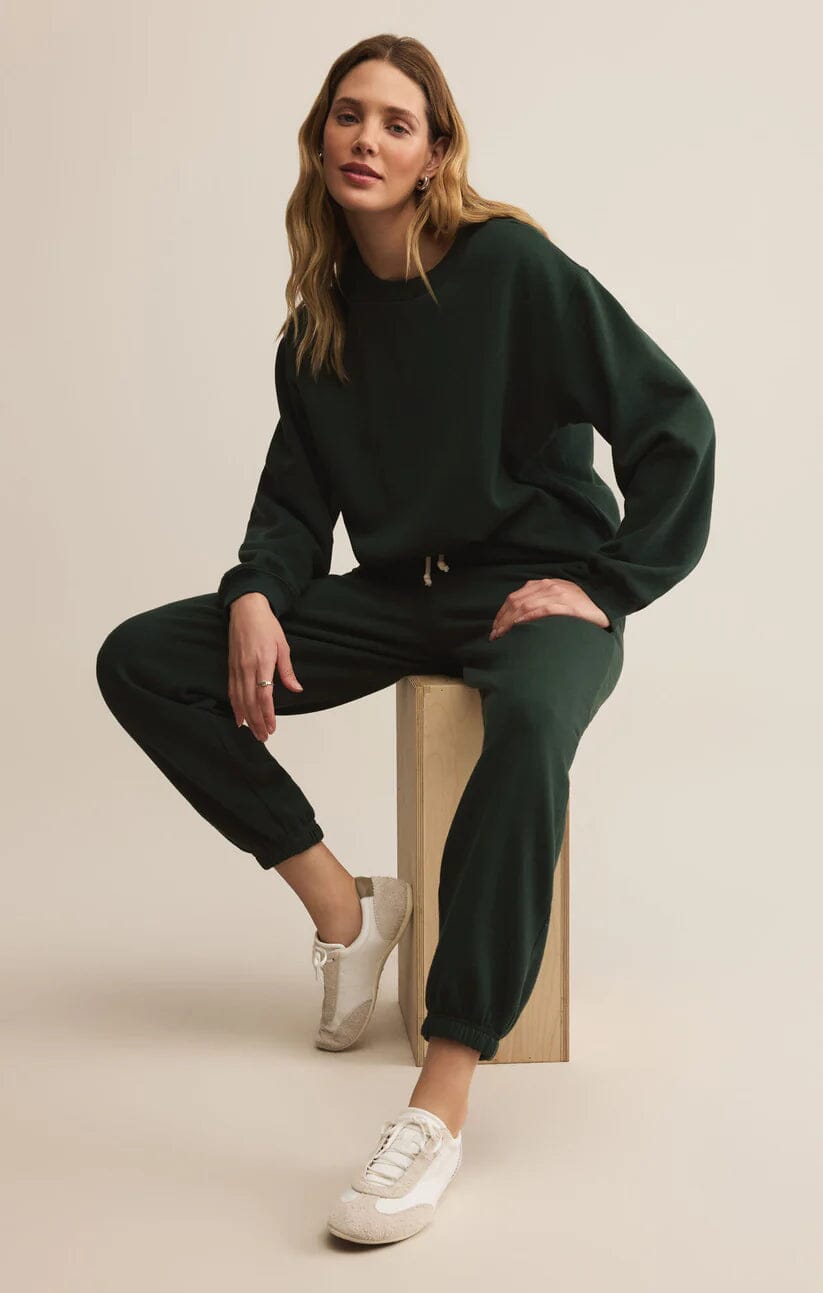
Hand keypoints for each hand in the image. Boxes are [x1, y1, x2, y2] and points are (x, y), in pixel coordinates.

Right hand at [227, 593, 303, 740]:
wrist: (246, 610)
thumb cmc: (267, 626)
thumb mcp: (283, 646)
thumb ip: (287, 670)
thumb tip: (296, 689)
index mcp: (262, 663)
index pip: (264, 695)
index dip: (268, 714)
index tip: (272, 727)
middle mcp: (247, 668)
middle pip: (250, 702)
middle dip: (257, 722)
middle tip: (264, 737)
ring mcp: (236, 668)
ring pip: (240, 699)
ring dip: (247, 718)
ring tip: (253, 733)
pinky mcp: (231, 667)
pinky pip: (232, 691)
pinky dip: (235, 707)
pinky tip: (239, 718)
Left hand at [488, 578, 609, 639]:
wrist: (606, 599)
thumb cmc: (581, 604)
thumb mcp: (558, 597)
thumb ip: (541, 602)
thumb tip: (520, 618)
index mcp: (544, 584)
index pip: (515, 597)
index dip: (502, 613)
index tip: (495, 628)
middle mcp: (548, 587)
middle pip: (517, 602)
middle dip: (502, 619)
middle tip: (495, 635)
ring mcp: (558, 595)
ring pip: (526, 606)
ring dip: (511, 621)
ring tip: (502, 635)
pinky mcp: (568, 605)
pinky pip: (544, 610)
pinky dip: (529, 617)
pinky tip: (520, 625)